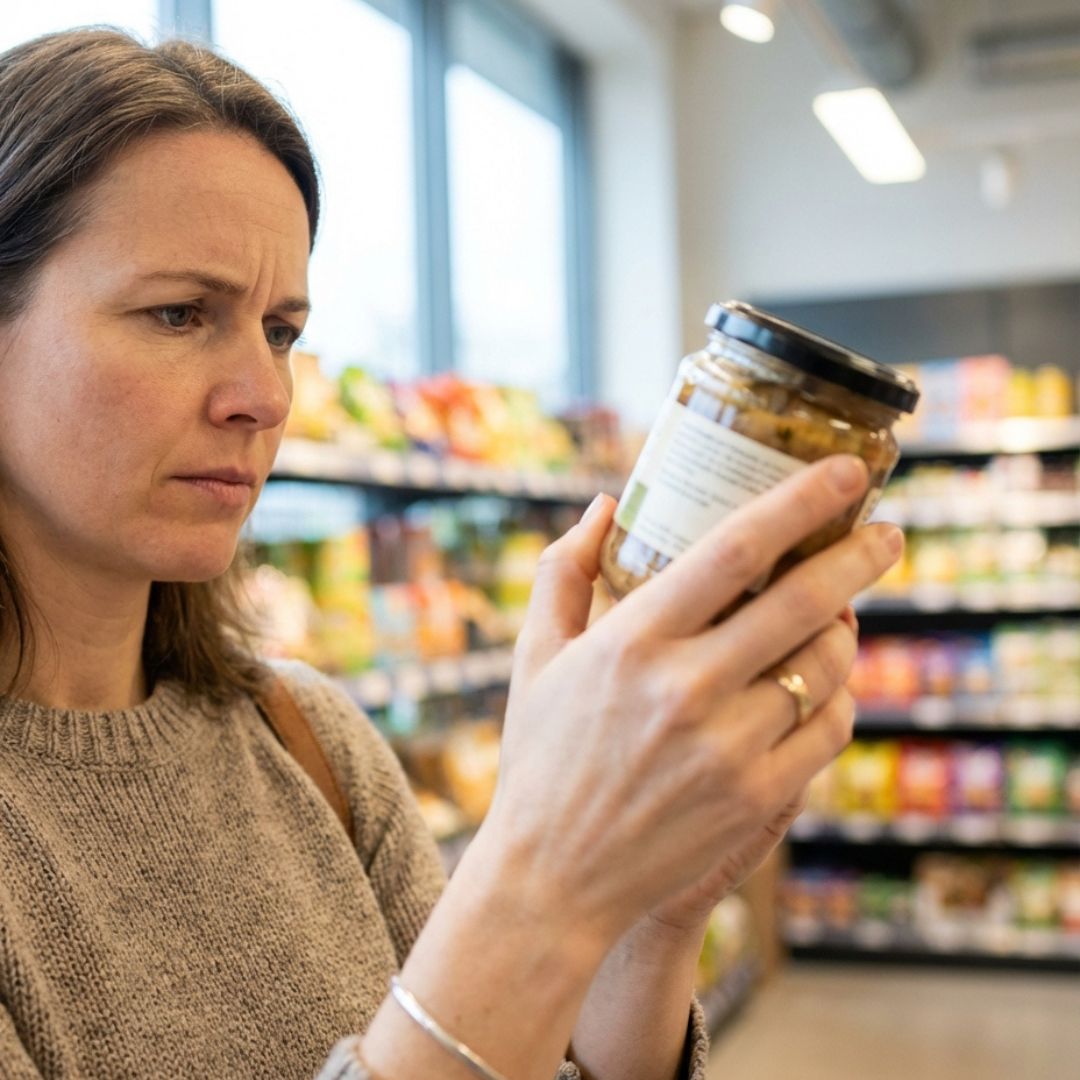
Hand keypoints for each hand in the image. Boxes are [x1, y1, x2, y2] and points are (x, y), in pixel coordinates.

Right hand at [482, 455, 900, 950]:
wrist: (553, 877)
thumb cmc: (541, 757)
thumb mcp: (533, 658)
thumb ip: (563, 572)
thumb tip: (604, 505)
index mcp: (632, 641)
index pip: (735, 550)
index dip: (800, 501)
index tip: (846, 471)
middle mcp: (686, 688)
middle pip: (804, 600)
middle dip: (861, 554)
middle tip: (888, 531)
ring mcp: (728, 748)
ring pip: (828, 665)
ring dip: (848, 628)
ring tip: (844, 614)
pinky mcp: (757, 798)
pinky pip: (832, 729)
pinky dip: (841, 695)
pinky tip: (828, 683)